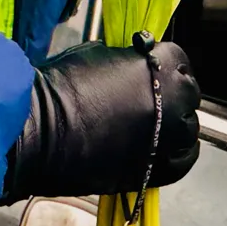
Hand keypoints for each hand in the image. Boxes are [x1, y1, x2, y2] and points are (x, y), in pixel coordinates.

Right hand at [1, 39, 199, 203]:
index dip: (162, 67)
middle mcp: (175, 102)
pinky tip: (159, 150)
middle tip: (146, 99)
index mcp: (163, 66)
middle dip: (171, 95)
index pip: (179, 60)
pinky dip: (174, 155)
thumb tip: (131, 67)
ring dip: (174, 126)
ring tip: (152, 127)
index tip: (151, 72)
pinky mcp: (155, 170)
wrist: (39, 132)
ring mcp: (168, 138)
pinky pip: (180, 162)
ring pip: (188, 129)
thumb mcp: (97, 54)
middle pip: (188, 95)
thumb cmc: (60, 88)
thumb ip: (126, 60)